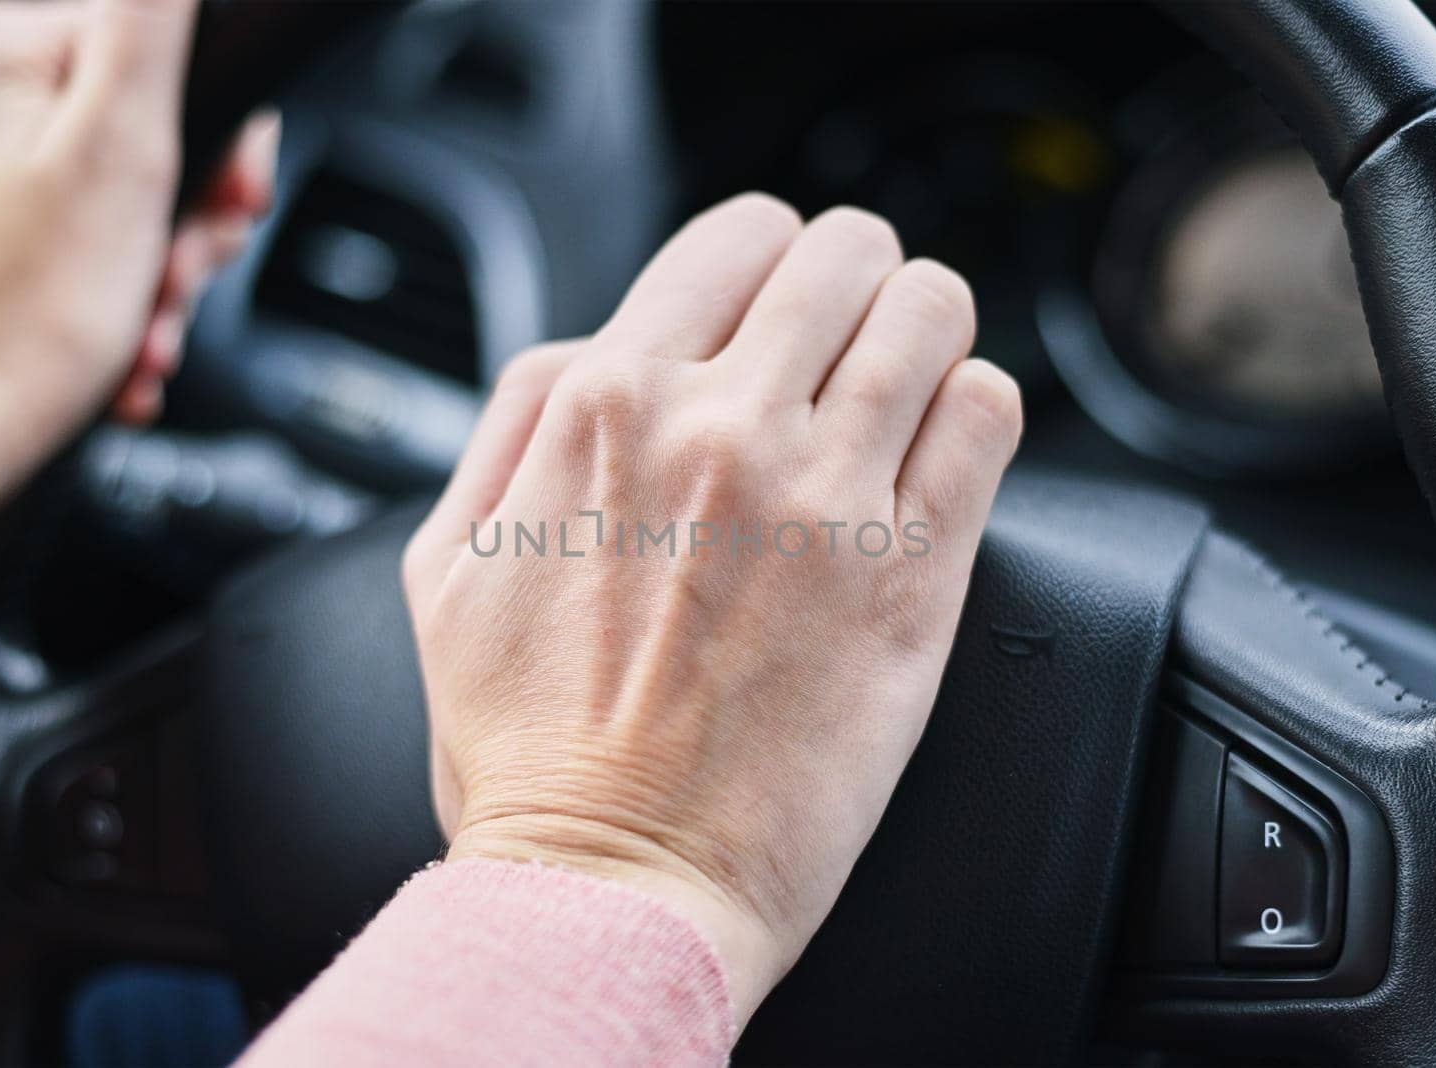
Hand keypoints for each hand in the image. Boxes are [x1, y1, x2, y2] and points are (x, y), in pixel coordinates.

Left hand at [0, 0, 277, 572]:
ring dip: (154, 268)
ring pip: (108, 192)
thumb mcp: (122, 148)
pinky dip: (106, 293)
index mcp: (2, 49)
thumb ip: (150, 25)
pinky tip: (117, 340)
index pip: (164, 50)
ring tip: (145, 325)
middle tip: (180, 274)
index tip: (231, 204)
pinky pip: (63, 239)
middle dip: (187, 216)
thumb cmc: (24, 318)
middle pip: (138, 126)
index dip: (222, 138)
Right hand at [403, 194, 1021, 1024]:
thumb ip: (516, 423)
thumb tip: (599, 345)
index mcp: (605, 407)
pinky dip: (974, 409)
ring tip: (902, 387)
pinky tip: (938, 450)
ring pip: (931, 311)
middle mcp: (720, 428)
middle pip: (846, 251)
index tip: (776, 306)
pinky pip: (988, 413)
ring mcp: (824, 495)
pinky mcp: (909, 576)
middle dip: (853, 281)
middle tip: (846, 341)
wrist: (614, 880)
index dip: (769, 259)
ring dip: (923, 333)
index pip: (738, 235)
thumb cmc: (528, 744)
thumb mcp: (448, 560)